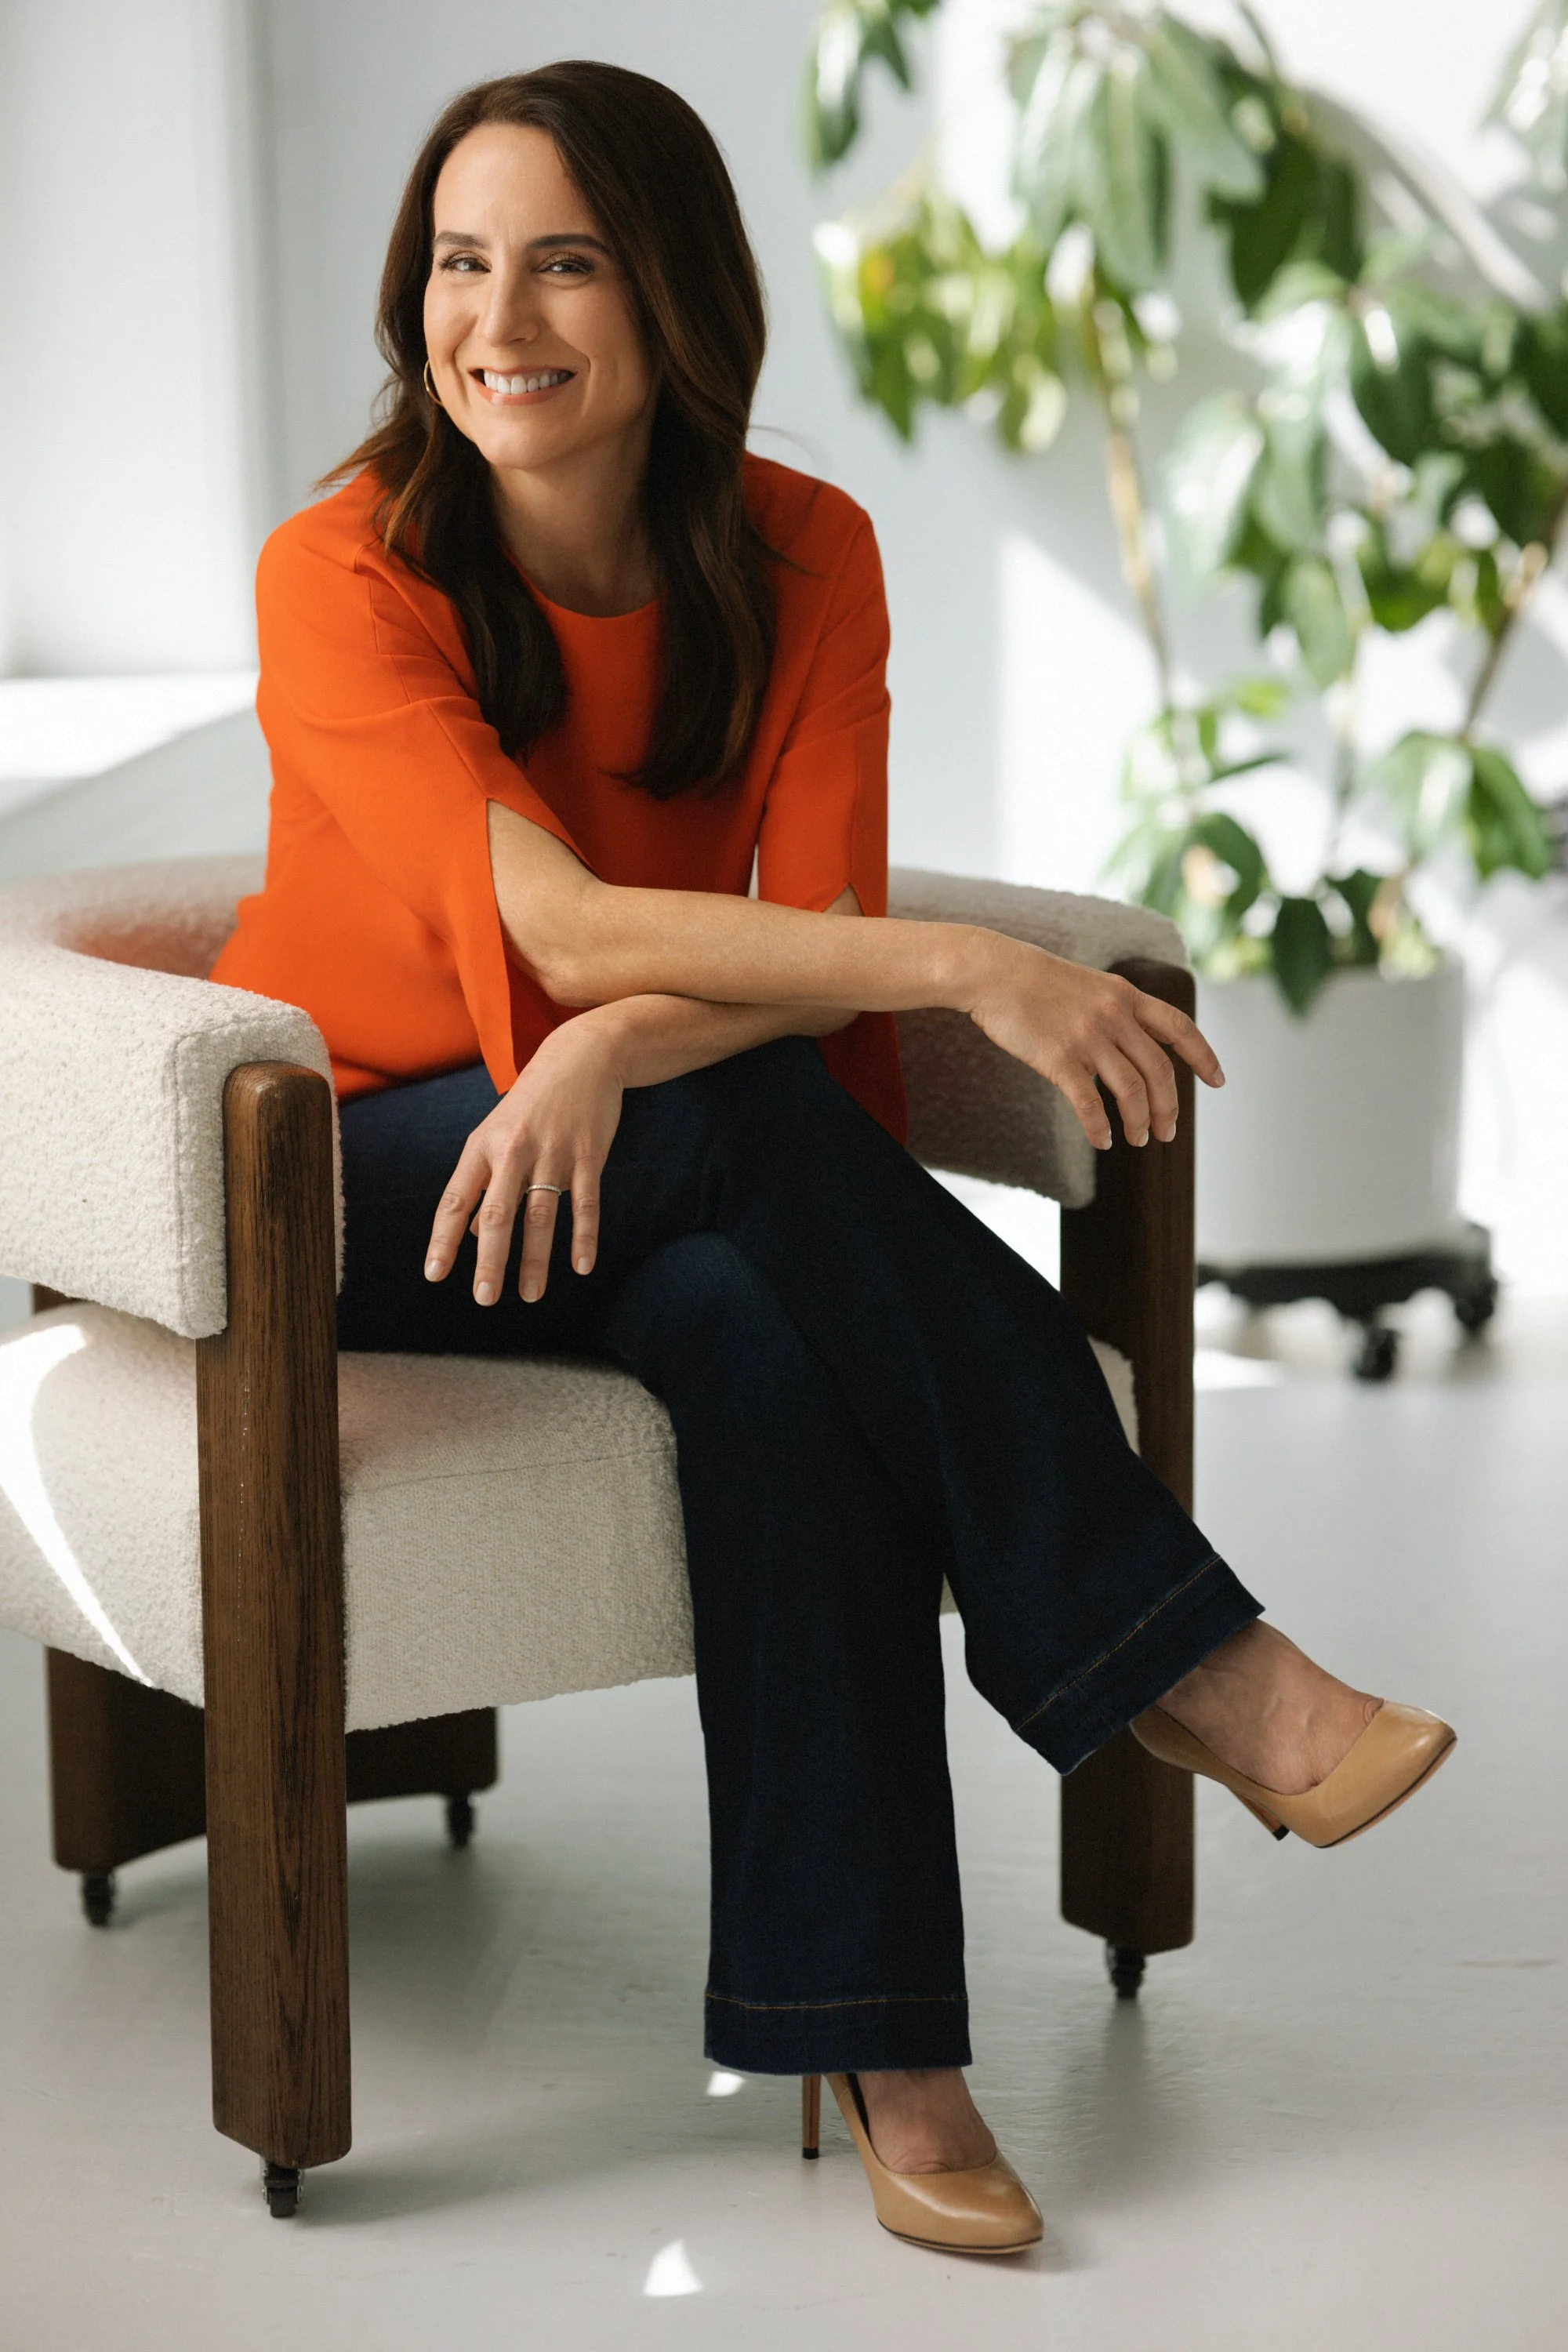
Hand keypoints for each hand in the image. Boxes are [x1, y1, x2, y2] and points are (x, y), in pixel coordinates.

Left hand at [423, 1014, 626, 1305]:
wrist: (582, 1056)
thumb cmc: (533, 1102)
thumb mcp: (499, 1135)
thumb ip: (486, 1183)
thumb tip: (475, 1233)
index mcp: (483, 1145)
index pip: (457, 1199)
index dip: (444, 1239)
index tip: (434, 1275)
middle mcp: (514, 1149)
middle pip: (499, 1213)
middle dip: (490, 1260)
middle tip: (484, 1299)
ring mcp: (553, 1152)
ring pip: (542, 1214)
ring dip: (535, 1259)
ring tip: (530, 1295)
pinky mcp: (589, 1154)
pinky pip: (585, 1203)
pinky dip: (583, 1237)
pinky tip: (581, 1266)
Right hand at [966, 936, 1223, 1149]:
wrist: (994, 972)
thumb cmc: (1037, 982)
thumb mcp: (1091, 985)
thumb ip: (1118, 1011)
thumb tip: (1138, 1046)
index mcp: (1126, 996)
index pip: (1179, 1028)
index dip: (1203, 1057)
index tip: (1217, 1081)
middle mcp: (1115, 1015)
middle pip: (1159, 1071)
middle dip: (1168, 1108)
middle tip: (1166, 1133)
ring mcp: (1088, 1037)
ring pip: (1131, 1091)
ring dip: (1140, 1122)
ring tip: (1138, 1139)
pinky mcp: (1059, 1058)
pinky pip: (1090, 1104)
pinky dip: (1100, 1128)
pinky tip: (1103, 1140)